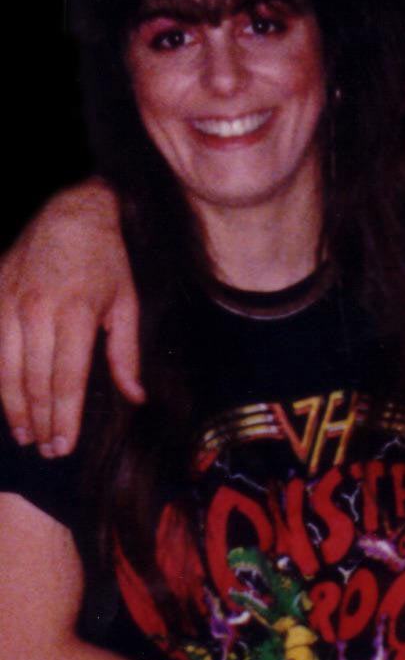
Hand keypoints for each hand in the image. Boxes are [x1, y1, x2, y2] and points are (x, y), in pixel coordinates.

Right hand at [0, 180, 142, 455]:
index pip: (68, 379)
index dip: (66, 417)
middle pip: (34, 381)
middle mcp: (38, 311)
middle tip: (47, 449)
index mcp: (76, 313)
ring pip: (5, 369)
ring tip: (25, 434)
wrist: (68, 210)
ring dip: (14, 408)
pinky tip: (5, 400)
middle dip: (41, 421)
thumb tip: (136, 397)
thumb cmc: (104, 260)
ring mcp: (9, 302)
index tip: (65, 445)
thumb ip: (126, 354)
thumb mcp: (126, 302)